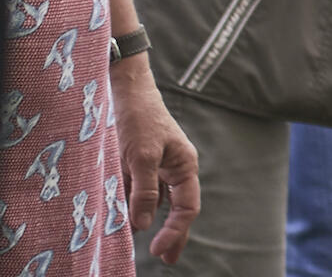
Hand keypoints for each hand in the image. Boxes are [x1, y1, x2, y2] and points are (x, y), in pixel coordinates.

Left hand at [114, 57, 200, 263]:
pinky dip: (135, 206)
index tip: (158, 250)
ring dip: (153, 221)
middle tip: (167, 259)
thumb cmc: (138, 119)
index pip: (187, 207)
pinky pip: (141, 190)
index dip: (175, 231)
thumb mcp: (140, 157)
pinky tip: (126, 218)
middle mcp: (175, 169)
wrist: (126, 89)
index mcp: (185, 166)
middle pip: (179, 208)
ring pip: (159, 201)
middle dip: (174, 234)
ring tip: (148, 245)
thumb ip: (144, 191)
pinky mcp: (140, 163)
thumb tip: (144, 224)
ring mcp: (158, 166)